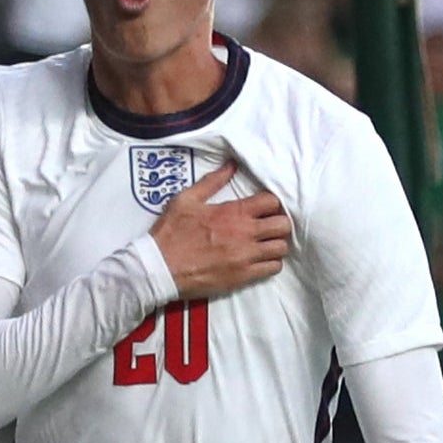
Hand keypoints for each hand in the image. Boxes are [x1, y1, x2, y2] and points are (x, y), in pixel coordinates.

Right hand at [150, 161, 290, 298]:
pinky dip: (271, 263)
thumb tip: (231, 165)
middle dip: (279, 223)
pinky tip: (260, 260)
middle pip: (283, 225)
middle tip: (268, 225)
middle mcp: (245, 233)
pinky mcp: (243, 276)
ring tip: (265, 243)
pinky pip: (273, 268)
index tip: (264, 207)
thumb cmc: (171, 233)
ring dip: (276, 244)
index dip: (271, 203)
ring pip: (281, 248)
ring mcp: (246, 256)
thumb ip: (212, 182)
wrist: (159, 268)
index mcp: (233, 212)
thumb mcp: (186, 200)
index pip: (272, 201)